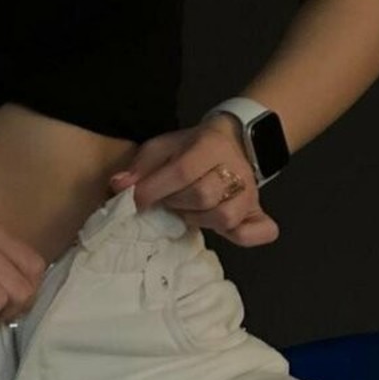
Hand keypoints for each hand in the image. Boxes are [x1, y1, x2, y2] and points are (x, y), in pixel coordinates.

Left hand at [107, 113, 279, 246]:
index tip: (134, 200)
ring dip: (196, 218)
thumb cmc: (192, 147)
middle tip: (166, 200)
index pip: (182, 171)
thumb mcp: (163, 146)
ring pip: (224, 217)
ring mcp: (252, 194)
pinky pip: (254, 233)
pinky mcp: (259, 213)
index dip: (154, 189)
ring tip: (186, 209)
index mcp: (211, 145)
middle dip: (175, 202)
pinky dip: (238, 236)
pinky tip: (219, 228)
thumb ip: (141, 165)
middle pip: (203, 196)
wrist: (234, 143)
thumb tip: (119, 186)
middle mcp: (237, 169)